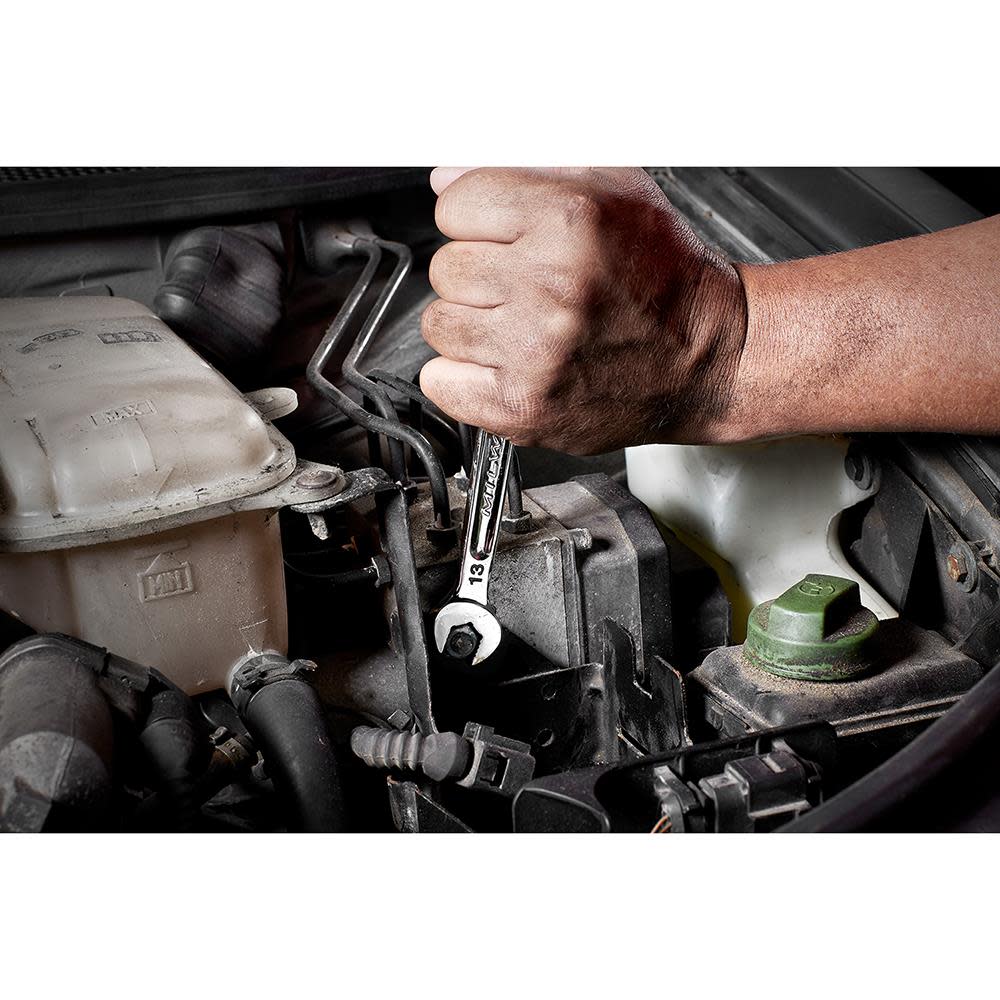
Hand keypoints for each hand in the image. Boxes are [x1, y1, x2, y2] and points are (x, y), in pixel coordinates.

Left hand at [418, 167, 748, 453]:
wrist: (708, 359)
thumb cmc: (665, 277)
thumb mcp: (615, 190)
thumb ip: (529, 171)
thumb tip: (446, 179)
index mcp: (568, 223)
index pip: (454, 207)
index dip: (478, 221)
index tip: (505, 238)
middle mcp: (550, 288)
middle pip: (445, 269)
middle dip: (479, 275)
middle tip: (524, 288)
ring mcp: (534, 354)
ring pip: (438, 325)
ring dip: (471, 326)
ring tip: (519, 328)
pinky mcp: (523, 407)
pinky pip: (441, 383)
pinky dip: (463, 377)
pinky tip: (504, 365)